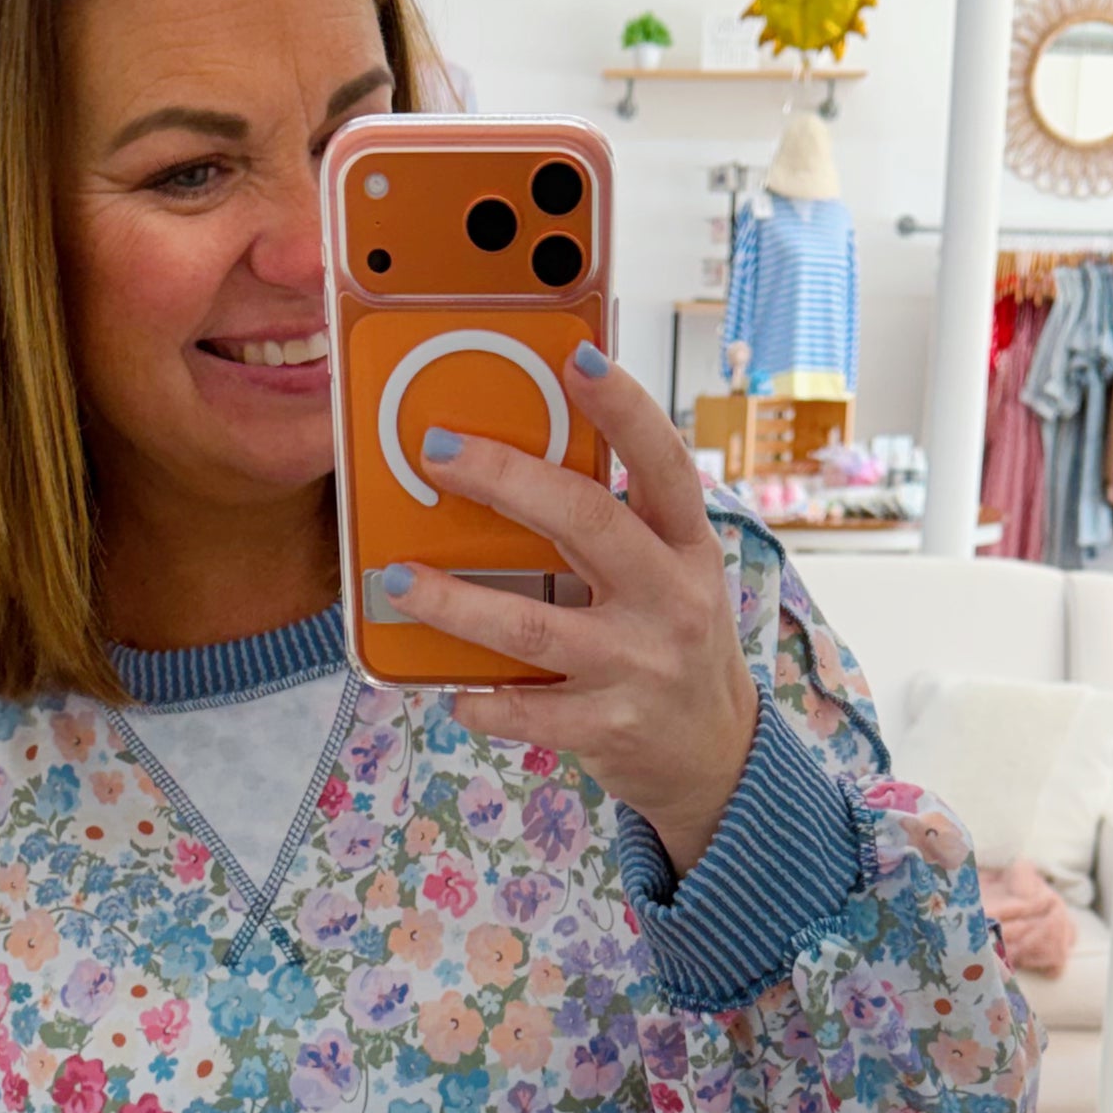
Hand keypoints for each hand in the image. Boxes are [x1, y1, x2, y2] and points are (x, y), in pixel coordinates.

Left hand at [383, 345, 759, 875]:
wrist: (714, 755)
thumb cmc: (671, 645)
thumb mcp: (669, 576)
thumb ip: (616, 528)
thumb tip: (517, 466)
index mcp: (687, 547)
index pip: (663, 463)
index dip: (624, 407)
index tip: (577, 357)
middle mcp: (670, 599)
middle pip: (588, 524)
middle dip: (508, 480)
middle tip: (438, 450)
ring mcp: (640, 666)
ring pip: (535, 627)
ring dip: (456, 603)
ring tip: (398, 579)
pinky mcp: (609, 727)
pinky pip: (529, 713)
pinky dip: (483, 700)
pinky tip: (450, 690)